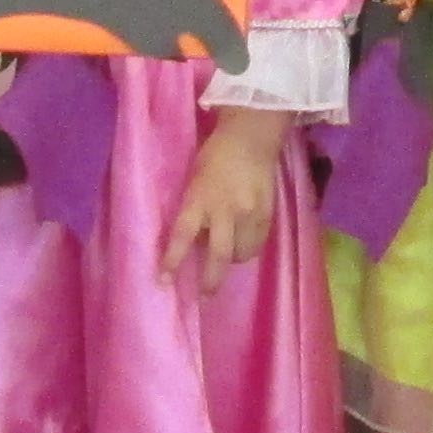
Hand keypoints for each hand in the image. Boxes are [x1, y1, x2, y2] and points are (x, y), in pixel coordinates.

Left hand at [162, 109, 289, 293]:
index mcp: (200, 198)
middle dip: (211, 280)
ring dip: (232, 261)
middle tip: (205, 295)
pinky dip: (249, 248)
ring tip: (226, 258)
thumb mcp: (195, 181)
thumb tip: (193, 241)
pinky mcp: (268, 214)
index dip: (172, 260)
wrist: (251, 137)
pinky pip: (258, 244)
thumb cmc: (215, 155)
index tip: (164, 280)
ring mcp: (250, 213)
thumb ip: (194, 209)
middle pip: (219, 255)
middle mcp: (225, 209)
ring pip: (242, 254)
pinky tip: (243, 241)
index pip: (182, 235)